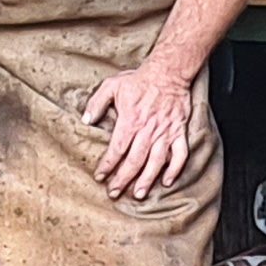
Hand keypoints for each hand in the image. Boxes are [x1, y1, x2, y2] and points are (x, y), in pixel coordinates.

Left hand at [83, 62, 194, 199]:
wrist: (169, 71)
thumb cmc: (140, 79)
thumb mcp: (111, 85)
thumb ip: (97, 103)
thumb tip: (85, 120)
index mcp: (130, 121)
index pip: (117, 149)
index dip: (107, 165)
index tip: (100, 176)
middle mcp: (148, 130)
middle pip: (135, 160)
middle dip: (123, 179)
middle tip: (115, 192)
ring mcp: (165, 132)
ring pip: (156, 161)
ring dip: (147, 179)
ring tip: (138, 194)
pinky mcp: (179, 131)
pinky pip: (180, 154)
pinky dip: (175, 169)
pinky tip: (167, 181)